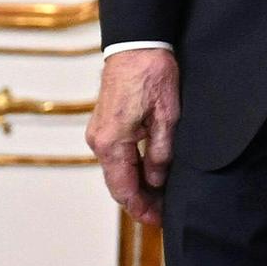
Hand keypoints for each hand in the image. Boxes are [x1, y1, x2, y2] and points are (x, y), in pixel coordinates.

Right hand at [86, 48, 180, 224]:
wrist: (137, 44)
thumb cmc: (152, 73)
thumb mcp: (167, 115)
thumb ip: (160, 151)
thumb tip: (157, 180)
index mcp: (113, 142)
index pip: (124, 188)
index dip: (141, 208)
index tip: (157, 221)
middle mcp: (99, 141)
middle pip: (118, 183)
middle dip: (139, 201)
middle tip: (162, 214)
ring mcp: (99, 133)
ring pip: (117, 170)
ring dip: (135, 186)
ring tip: (160, 197)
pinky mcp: (104, 124)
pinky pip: (116, 156)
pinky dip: (130, 170)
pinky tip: (148, 174)